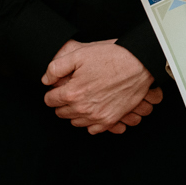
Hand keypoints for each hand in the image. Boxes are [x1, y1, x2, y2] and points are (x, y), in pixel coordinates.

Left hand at [42, 38, 161, 133]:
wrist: (139, 64)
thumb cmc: (111, 57)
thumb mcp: (79, 55)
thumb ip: (56, 68)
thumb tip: (46, 80)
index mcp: (72, 93)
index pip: (49, 100)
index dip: (53, 92)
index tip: (60, 87)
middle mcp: (83, 109)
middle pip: (61, 113)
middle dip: (63, 102)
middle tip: (73, 90)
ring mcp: (97, 116)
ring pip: (75, 122)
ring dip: (75, 112)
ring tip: (83, 98)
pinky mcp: (110, 120)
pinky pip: (92, 129)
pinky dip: (90, 122)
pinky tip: (93, 109)